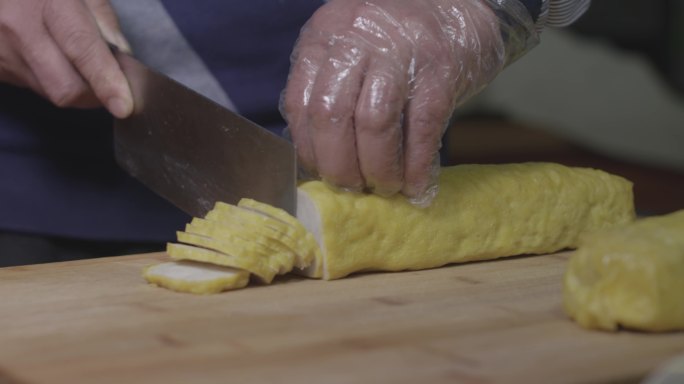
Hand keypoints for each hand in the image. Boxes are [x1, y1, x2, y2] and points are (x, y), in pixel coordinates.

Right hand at [0, 0, 132, 117]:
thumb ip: (104, 20)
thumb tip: (124, 58)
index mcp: (48, 3)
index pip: (81, 48)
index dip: (105, 80)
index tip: (124, 106)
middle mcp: (20, 30)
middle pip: (67, 87)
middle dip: (98, 95)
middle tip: (112, 83)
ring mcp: (5, 53)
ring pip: (53, 94)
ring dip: (78, 90)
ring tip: (80, 65)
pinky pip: (37, 90)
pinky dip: (56, 84)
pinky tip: (55, 62)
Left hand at [283, 0, 518, 202]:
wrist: (461, 5)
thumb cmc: (398, 40)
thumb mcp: (350, 48)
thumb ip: (329, 87)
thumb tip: (318, 157)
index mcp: (326, 35)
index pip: (301, 102)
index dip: (310, 149)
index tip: (323, 172)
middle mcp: (357, 38)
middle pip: (331, 115)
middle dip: (339, 166)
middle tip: (353, 187)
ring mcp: (401, 52)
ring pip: (374, 123)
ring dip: (378, 168)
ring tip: (385, 187)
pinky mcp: (440, 69)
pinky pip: (422, 127)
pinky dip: (417, 164)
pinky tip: (416, 184)